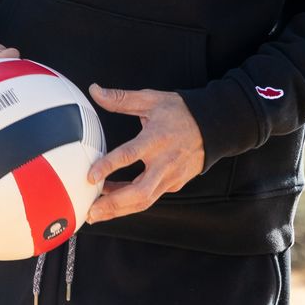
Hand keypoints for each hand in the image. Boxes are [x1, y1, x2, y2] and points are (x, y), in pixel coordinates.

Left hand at [84, 84, 204, 222]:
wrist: (214, 126)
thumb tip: (95, 90)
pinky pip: (151, 197)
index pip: (130, 155)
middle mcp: (165, 162)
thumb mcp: (151, 99)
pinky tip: (113, 200)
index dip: (108, 167)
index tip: (90, 177)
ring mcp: (171, 176)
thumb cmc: (180, 112)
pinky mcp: (175, 185)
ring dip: (119, 210)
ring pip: (144, 201)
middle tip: (90, 211)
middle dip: (113, 204)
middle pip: (139, 192)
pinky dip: (131, 202)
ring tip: (95, 214)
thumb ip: (121, 98)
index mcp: (157, 139)